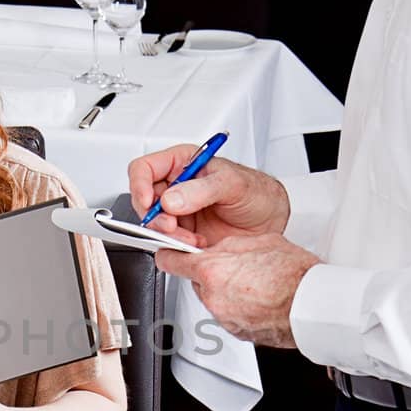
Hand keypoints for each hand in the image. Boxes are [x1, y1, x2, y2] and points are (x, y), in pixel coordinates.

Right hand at [128, 146, 290, 246]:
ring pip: (154, 224)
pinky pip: (167, 242)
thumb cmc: (257, 193)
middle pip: (144, 200)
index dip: (140, 185)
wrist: (271, 221)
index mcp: (183, 163)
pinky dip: (178, 247)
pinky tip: (197, 245)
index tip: (148, 202)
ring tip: (193, 238)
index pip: (145, 168)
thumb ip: (202, 189)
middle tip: (173, 226)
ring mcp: (178, 211)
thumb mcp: (233, 184)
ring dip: (169, 235)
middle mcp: (177, 186)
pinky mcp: (183, 233)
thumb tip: (171, 199)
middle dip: (156, 217)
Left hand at [154, 232, 319, 347]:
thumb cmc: (293, 274)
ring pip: (213, 299)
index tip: (169, 251)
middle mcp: (213, 297)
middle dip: (210, 274)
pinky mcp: (236, 332)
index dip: (169, 254)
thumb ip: (226, 245)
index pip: (170, 261)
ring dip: (226, 291)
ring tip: (254, 283)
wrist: (313, 305)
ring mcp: (224, 317)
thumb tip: (215, 247)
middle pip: (196, 281)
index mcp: (212, 270)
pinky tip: (259, 299)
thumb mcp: (256, 241)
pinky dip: (238, 308)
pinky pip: (229, 315)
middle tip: (236, 267)